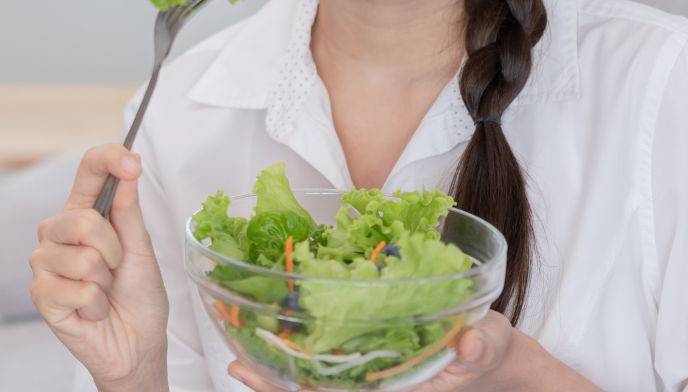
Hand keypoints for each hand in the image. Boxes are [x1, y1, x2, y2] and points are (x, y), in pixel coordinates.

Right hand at [29, 144, 169, 390]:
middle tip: (116, 270)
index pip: (87, 171)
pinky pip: (80, 290)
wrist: (136, 343)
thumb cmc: (138, 295)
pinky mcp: (41, 294)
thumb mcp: (142, 249)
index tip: (131, 161)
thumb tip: (128, 169)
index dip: (108, 159)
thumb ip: (129, 211)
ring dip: (106, 282)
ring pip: (84, 259)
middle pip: (83, 220)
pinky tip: (91, 311)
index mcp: (82, 212)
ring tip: (103, 292)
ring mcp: (45, 262)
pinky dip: (96, 305)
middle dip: (114, 250)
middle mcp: (57, 232)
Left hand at [226, 311, 516, 391]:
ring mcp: (368, 374)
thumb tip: (472, 344)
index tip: (273, 381)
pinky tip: (263, 340)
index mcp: (401, 388)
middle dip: (277, 386)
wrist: (488, 349)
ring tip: (236, 359)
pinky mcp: (364, 357)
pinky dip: (294, 353)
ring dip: (276, 374)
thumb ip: (483, 346)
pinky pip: (323, 363)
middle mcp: (377, 385)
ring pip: (314, 382)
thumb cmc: (487, 346)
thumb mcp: (491, 344)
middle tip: (237, 365)